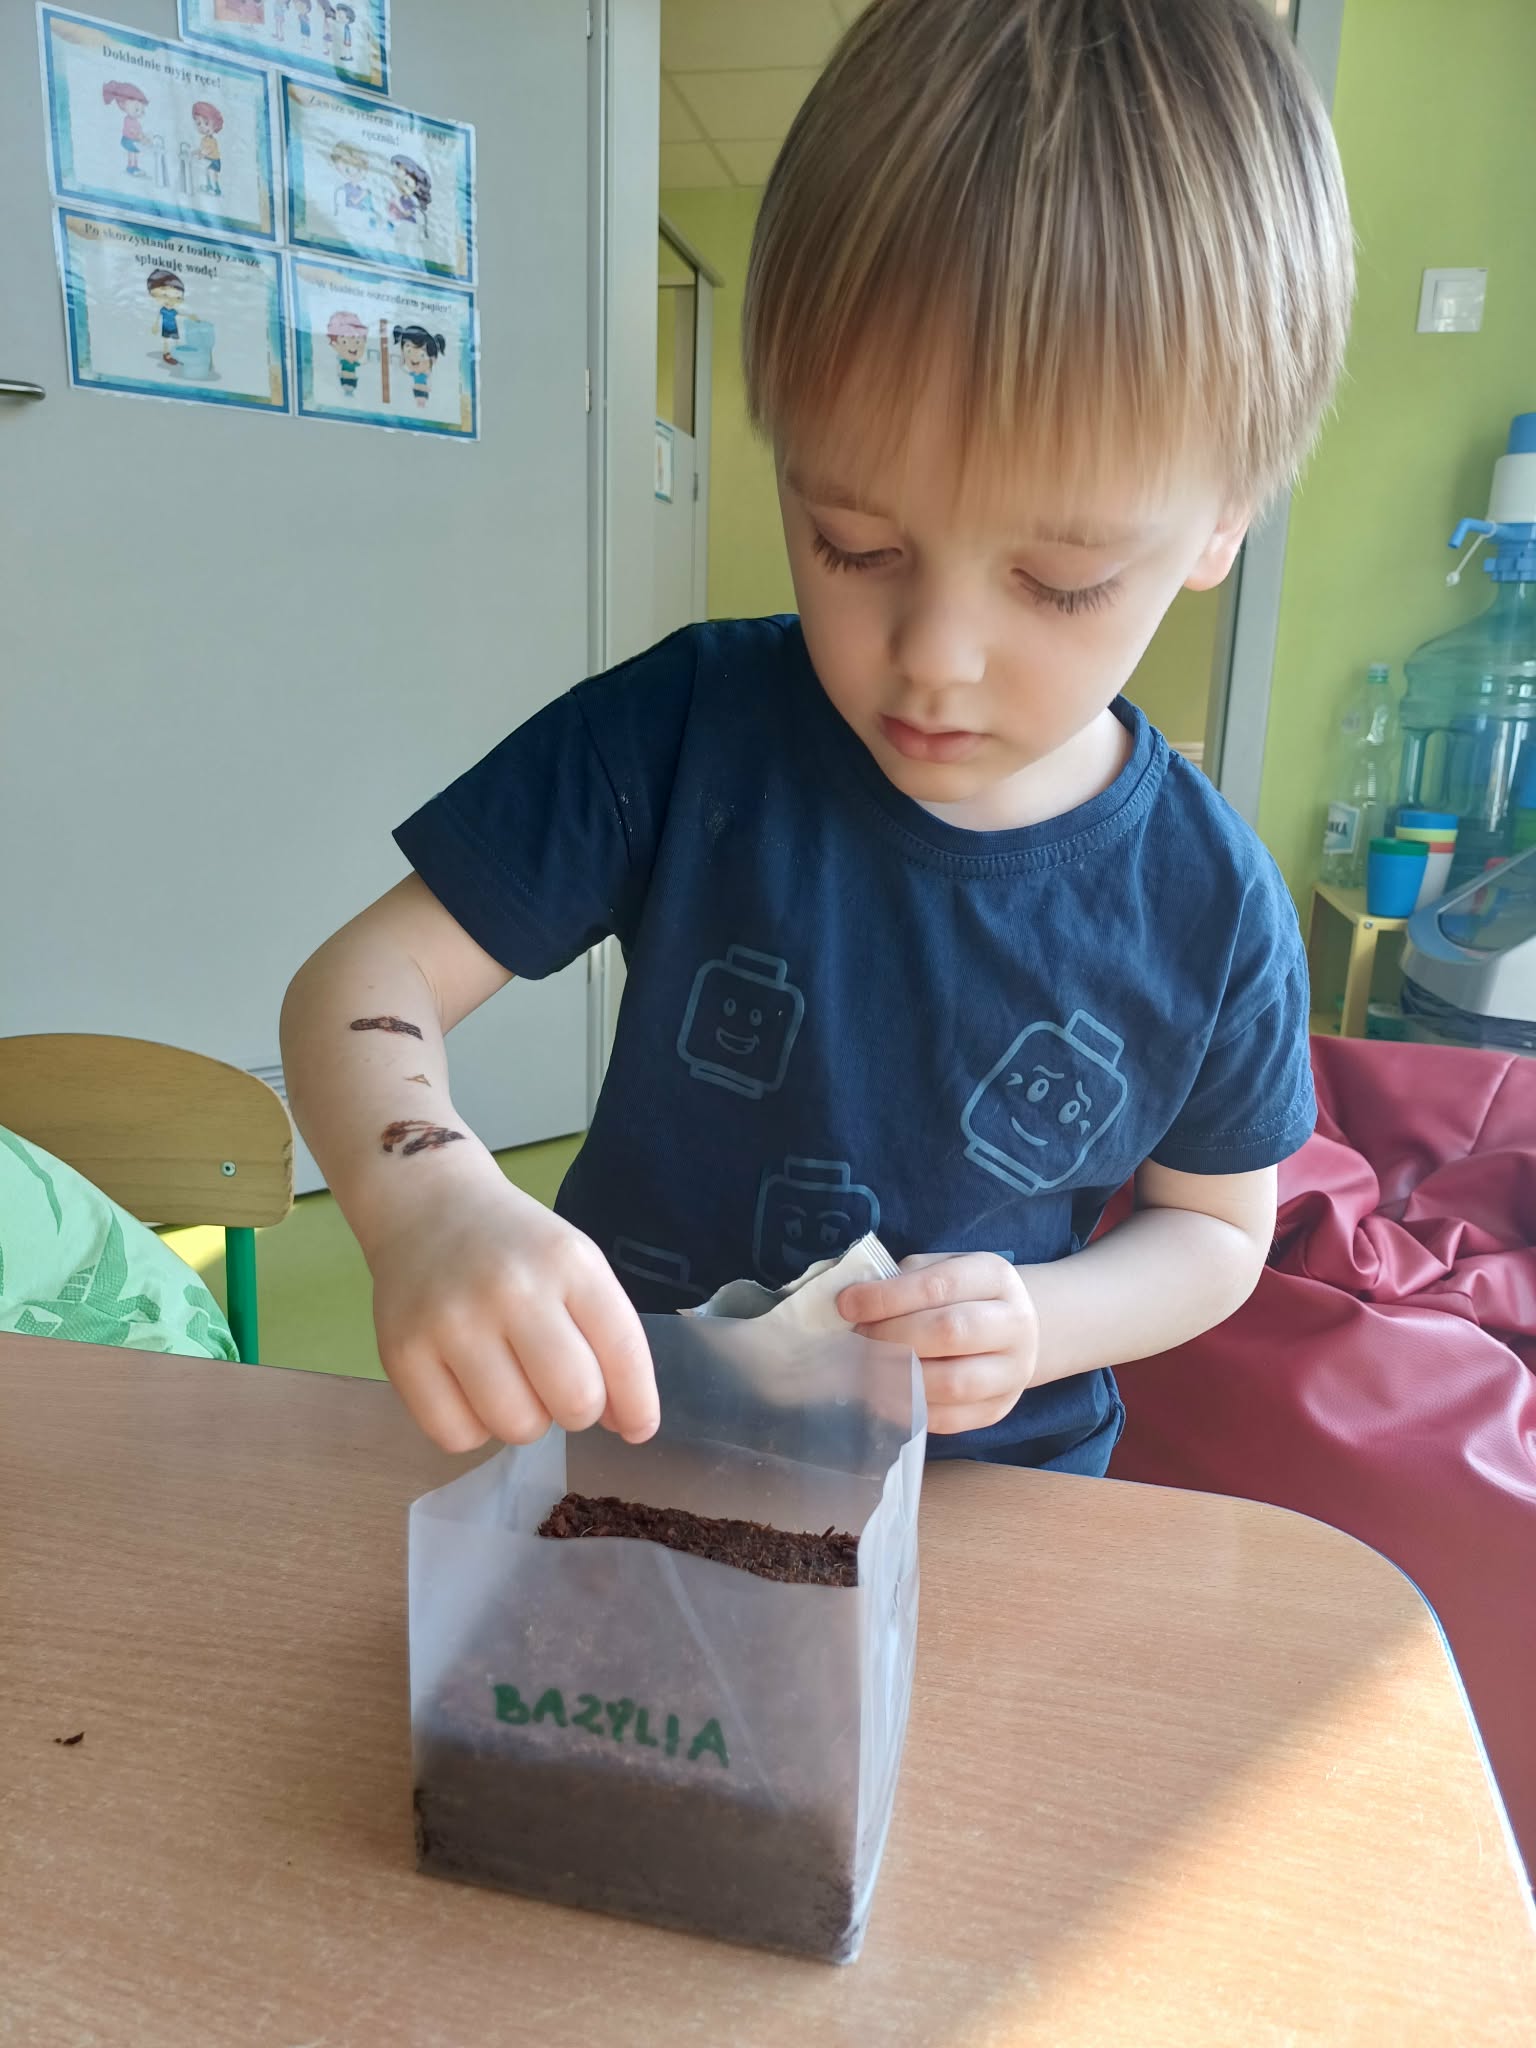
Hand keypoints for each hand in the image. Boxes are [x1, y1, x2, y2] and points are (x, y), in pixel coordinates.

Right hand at [366, 1167, 658, 1454]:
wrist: (426, 1207)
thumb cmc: (514, 1246)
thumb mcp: (575, 1266)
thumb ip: (608, 1337)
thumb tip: (626, 1423)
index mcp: (568, 1261)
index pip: (623, 1353)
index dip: (639, 1405)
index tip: (637, 1428)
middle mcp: (511, 1288)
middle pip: (575, 1401)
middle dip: (579, 1410)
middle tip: (558, 1386)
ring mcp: (451, 1321)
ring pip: (518, 1427)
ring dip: (525, 1420)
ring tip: (511, 1379)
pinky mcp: (401, 1353)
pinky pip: (457, 1437)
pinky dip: (473, 1428)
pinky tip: (470, 1389)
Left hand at [837, 1253, 1039, 1434]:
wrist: (1011, 1329)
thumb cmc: (962, 1295)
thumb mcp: (939, 1269)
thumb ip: (901, 1281)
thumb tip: (852, 1305)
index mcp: (995, 1277)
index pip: (938, 1285)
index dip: (887, 1297)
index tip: (846, 1305)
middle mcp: (1015, 1323)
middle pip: (950, 1332)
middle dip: (892, 1337)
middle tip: (857, 1339)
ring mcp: (1013, 1372)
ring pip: (952, 1383)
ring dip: (898, 1378)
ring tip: (866, 1369)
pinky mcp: (999, 1410)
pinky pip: (950, 1419)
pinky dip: (909, 1410)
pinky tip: (882, 1396)